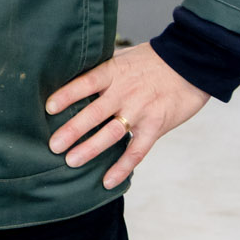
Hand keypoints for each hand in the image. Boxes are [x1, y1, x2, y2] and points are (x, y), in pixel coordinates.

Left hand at [45, 43, 209, 188]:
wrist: (190, 63)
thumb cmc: (153, 61)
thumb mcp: (124, 58)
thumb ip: (104, 71)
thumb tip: (76, 76)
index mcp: (113, 73)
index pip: (85, 83)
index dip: (66, 95)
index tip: (48, 108)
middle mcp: (124, 92)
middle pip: (93, 113)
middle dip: (72, 130)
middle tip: (53, 145)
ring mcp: (140, 111)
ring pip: (111, 133)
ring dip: (90, 149)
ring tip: (71, 161)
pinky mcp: (155, 126)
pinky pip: (137, 151)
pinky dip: (122, 167)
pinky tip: (108, 181)